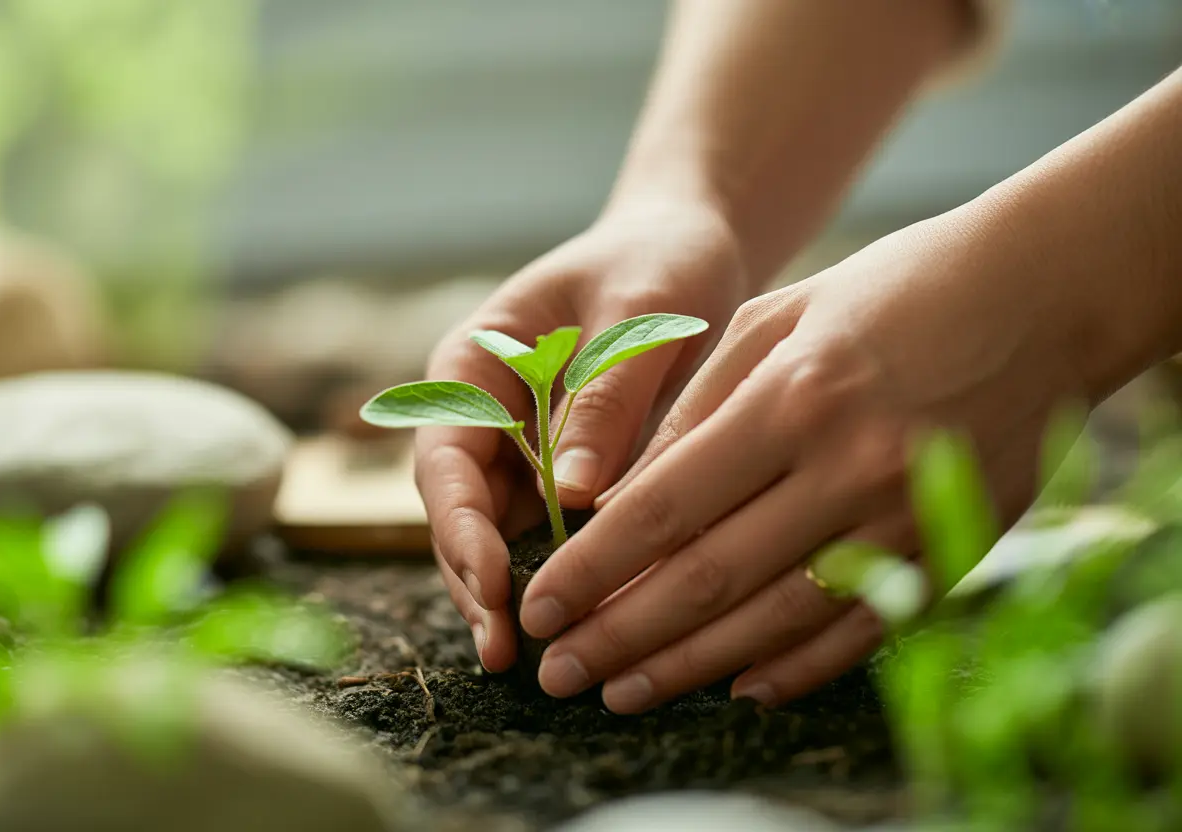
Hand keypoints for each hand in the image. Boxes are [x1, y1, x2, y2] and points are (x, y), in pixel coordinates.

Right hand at [415, 200, 750, 671]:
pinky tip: (583, 619)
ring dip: (509, 592)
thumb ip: (604, 396)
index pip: (446, 456)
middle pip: (460, 510)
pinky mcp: (560, 470)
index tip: (492, 584)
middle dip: (477, 581)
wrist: (686, 250)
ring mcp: (518, 445)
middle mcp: (483, 412)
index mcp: (473, 363)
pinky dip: (556, 573)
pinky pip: (548, 530)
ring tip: (538, 655)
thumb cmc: (656, 263)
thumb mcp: (637, 315)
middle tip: (508, 649)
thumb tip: (574, 495)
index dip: (462, 527)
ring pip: (498, 533)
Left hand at [520, 209, 1089, 711]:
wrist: (1045, 296)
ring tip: (624, 691)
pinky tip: (737, 685)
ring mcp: (907, 519)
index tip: (542, 607)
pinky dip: (794, 667)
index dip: (594, 569)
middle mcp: (849, 469)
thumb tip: (622, 501)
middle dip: (621, 634)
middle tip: (561, 671)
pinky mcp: (952, 550)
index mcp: (793, 400)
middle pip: (709, 579)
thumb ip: (697, 409)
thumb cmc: (895, 289)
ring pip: (776, 621)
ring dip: (690, 666)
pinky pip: (860, 629)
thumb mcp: (778, 318)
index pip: (666, 509)